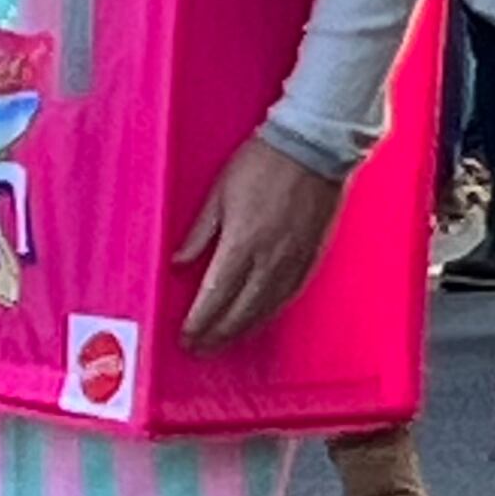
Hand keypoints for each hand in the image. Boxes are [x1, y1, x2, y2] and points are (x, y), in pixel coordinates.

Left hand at [172, 137, 346, 349]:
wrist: (315, 147)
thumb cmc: (264, 161)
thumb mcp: (220, 191)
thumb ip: (200, 231)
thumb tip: (179, 262)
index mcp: (241, 244)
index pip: (214, 297)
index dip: (199, 322)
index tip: (186, 336)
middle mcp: (268, 261)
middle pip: (239, 313)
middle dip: (217, 335)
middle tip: (201, 348)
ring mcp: (293, 262)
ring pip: (265, 311)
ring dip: (243, 331)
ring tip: (225, 342)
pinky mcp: (312, 258)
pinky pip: (289, 298)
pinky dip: (271, 315)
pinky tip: (261, 320)